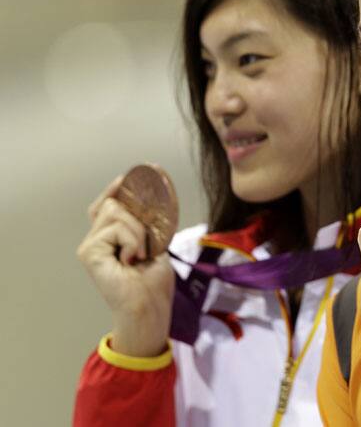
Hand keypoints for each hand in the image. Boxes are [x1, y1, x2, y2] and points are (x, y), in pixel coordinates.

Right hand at [76, 176, 173, 356]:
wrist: (148, 306)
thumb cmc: (153, 281)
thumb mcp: (156, 242)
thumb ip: (147, 219)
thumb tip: (152, 187)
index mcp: (111, 237)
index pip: (111, 202)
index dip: (123, 187)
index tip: (144, 170)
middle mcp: (97, 238)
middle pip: (117, 203)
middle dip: (141, 218)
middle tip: (149, 245)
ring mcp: (90, 244)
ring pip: (118, 212)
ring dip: (140, 232)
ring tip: (141, 255)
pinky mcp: (88, 251)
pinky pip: (117, 227)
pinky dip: (133, 241)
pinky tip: (132, 260)